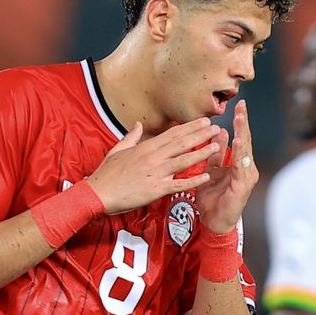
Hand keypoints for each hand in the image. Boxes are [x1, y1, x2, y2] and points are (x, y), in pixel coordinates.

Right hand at [86, 118, 221, 214]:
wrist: (98, 193)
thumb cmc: (107, 174)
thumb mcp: (117, 150)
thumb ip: (131, 137)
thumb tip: (138, 125)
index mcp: (145, 147)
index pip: (172, 134)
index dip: (189, 127)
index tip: (202, 121)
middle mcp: (153, 157)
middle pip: (181, 143)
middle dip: (200, 134)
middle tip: (215, 127)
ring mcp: (156, 173)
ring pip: (183, 160)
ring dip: (201, 153)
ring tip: (216, 146)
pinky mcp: (156, 189)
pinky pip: (179, 184)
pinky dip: (193, 181)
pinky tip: (206, 177)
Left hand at [197, 101, 259, 233]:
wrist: (214, 222)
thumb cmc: (213, 199)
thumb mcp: (211, 170)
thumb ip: (216, 154)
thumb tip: (220, 132)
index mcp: (238, 164)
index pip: (239, 139)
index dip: (239, 122)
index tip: (238, 106)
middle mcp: (245, 168)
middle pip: (245, 141)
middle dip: (243, 123)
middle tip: (241, 106)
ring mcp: (246, 177)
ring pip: (244, 150)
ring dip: (242, 133)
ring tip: (240, 119)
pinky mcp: (243, 185)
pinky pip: (240, 166)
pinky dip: (239, 152)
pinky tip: (237, 141)